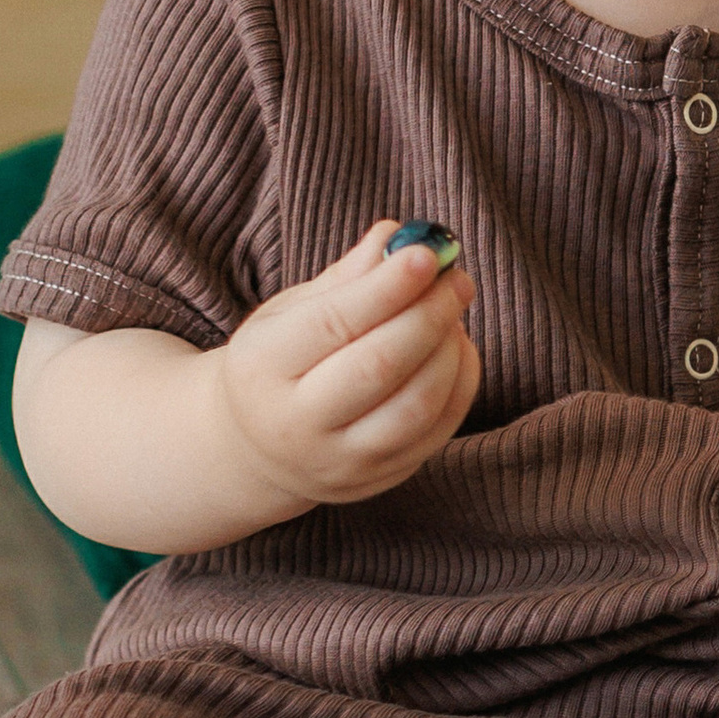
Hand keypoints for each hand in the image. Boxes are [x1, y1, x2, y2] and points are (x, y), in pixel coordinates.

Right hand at [213, 221, 479, 521]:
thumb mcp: (289, 313)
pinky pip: (438, 431)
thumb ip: (345, 277)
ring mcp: (341, 461)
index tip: (427, 252)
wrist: (258, 448)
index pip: (333, 323)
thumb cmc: (280, 361)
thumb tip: (396, 235)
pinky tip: (457, 347)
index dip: (387, 287)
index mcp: (261, 368)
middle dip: (428, 315)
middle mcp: (296, 425)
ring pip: (416, 406)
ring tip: (453, 310)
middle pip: (379, 367)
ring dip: (449, 349)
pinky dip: (460, 382)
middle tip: (456, 278)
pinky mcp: (380, 481)